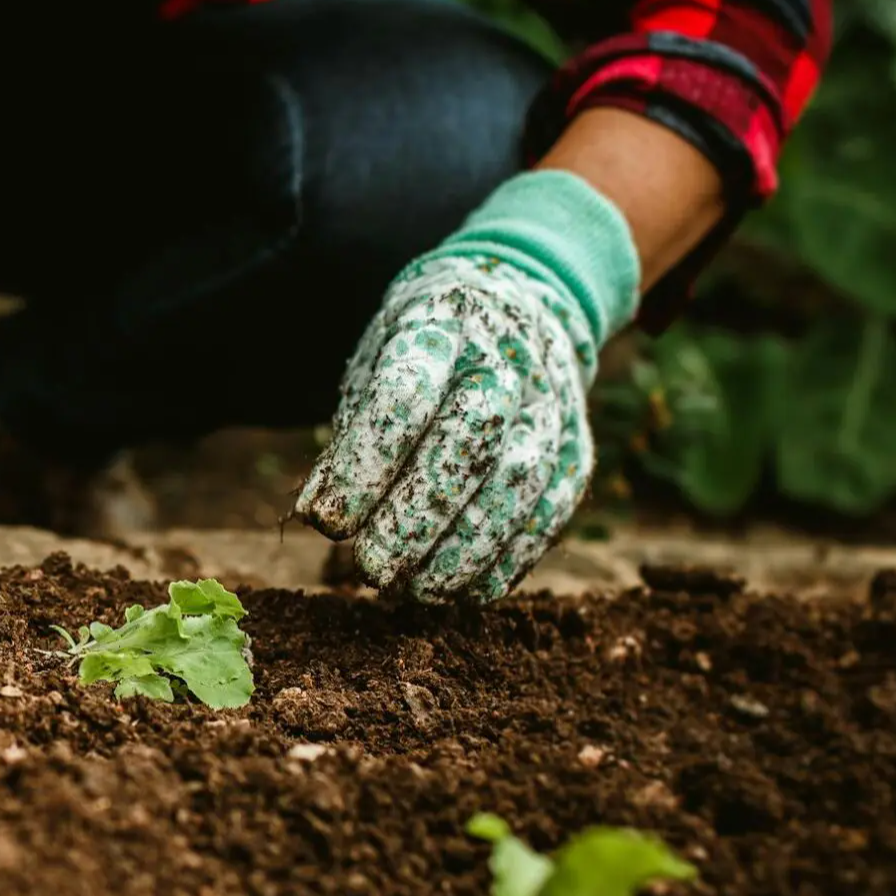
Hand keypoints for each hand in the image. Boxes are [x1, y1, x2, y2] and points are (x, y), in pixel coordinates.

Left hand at [293, 171, 638, 603]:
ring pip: (517, 482)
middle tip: (373, 569)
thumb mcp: (372, 368)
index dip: (366, 462)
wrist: (517, 305)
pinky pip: (550, 512)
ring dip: (463, 549)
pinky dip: (507, 560)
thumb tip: (319, 515)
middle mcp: (507, 360)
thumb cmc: (422, 354)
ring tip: (414, 591)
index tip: (331, 521)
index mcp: (441, 326)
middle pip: (470, 438)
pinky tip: (463, 591)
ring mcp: (551, 404)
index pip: (406, 393)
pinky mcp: (576, 450)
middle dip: (418, 514)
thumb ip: (349, 439)